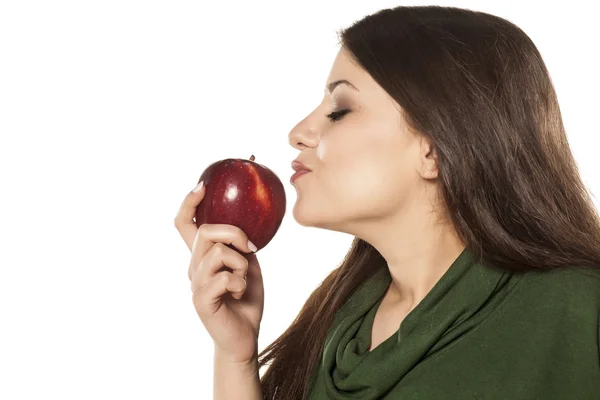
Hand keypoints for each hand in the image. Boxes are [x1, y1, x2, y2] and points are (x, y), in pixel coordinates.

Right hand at [174, 182, 264, 363]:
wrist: (245, 336)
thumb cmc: (245, 299)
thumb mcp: (247, 265)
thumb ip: (240, 245)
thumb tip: (248, 223)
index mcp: (202, 257)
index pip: (185, 225)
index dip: (189, 203)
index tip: (202, 186)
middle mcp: (193, 267)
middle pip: (204, 232)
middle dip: (234, 233)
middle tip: (252, 248)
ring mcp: (194, 284)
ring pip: (216, 252)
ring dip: (241, 263)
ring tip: (244, 279)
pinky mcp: (201, 300)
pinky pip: (223, 277)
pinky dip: (240, 283)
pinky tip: (240, 294)